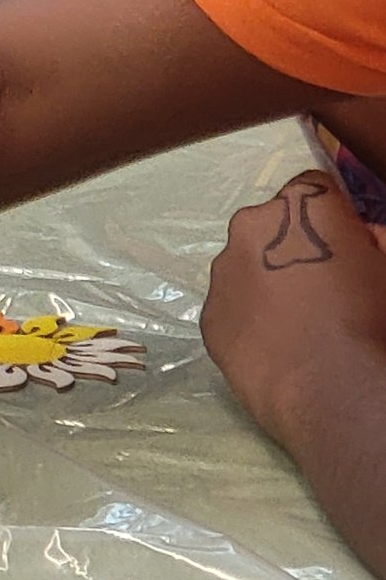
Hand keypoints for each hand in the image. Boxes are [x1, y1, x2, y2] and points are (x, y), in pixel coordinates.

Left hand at [203, 167, 385, 412]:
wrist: (335, 391)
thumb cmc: (375, 322)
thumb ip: (371, 239)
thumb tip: (361, 238)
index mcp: (303, 206)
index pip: (313, 187)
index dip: (332, 217)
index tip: (345, 245)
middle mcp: (251, 227)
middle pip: (271, 225)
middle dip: (292, 246)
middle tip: (322, 289)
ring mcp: (223, 273)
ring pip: (245, 264)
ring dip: (266, 281)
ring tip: (298, 324)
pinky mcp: (208, 317)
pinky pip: (231, 306)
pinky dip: (249, 318)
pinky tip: (276, 347)